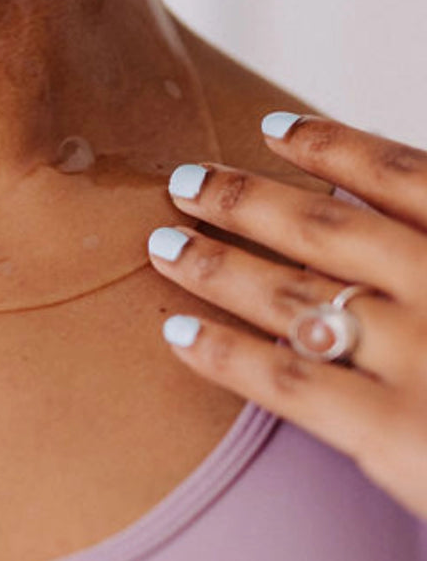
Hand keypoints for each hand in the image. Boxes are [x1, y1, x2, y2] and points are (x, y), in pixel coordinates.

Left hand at [146, 113, 426, 520]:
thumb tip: (380, 213)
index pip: (404, 174)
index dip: (332, 145)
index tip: (273, 126)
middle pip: (326, 227)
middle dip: (245, 198)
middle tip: (182, 179)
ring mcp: (425, 357)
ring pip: (290, 292)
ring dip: (216, 262)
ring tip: (160, 244)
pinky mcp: (400, 434)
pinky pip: (287, 379)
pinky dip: (223, 352)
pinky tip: (176, 333)